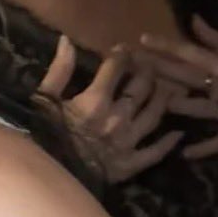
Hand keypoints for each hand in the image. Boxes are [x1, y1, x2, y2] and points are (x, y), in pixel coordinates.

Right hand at [39, 36, 183, 181]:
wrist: (42, 176)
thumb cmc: (39, 134)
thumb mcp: (43, 98)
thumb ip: (59, 70)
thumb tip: (67, 40)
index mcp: (96, 99)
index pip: (115, 68)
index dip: (120, 55)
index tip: (122, 49)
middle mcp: (119, 117)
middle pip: (142, 87)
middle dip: (146, 71)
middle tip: (148, 65)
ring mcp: (128, 141)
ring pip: (155, 114)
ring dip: (163, 98)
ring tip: (167, 89)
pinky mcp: (131, 164)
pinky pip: (155, 152)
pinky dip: (168, 143)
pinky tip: (178, 134)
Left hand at [140, 16, 217, 159]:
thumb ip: (215, 40)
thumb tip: (193, 18)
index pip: (194, 53)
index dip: (169, 46)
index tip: (142, 38)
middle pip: (191, 77)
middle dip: (162, 70)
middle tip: (135, 64)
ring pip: (202, 108)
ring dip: (182, 107)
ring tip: (163, 105)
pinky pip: (217, 143)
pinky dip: (202, 148)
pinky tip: (184, 152)